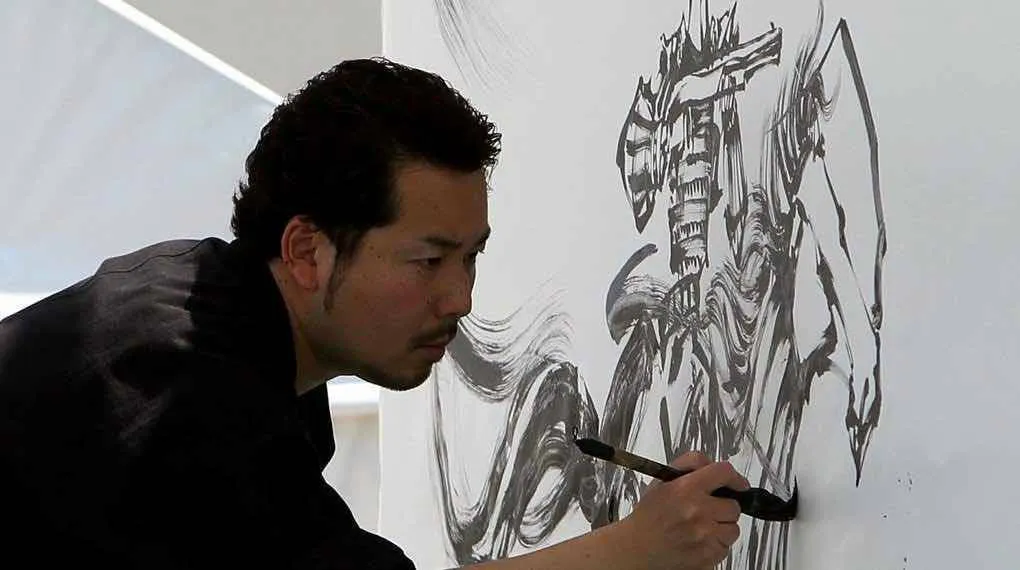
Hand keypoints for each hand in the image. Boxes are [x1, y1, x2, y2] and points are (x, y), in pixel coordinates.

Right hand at [620, 452, 749, 569]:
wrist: (636, 549)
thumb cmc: (647, 517)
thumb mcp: (661, 481)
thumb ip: (687, 465)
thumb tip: (710, 463)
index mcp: (686, 488)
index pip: (724, 473)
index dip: (735, 478)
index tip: (738, 484)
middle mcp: (698, 511)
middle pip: (734, 506)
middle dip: (724, 508)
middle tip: (708, 511)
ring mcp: (705, 535)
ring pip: (733, 529)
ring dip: (722, 528)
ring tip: (702, 528)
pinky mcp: (708, 555)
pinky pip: (725, 548)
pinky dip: (715, 546)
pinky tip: (699, 542)